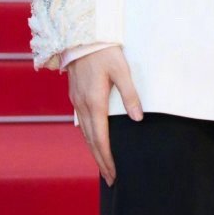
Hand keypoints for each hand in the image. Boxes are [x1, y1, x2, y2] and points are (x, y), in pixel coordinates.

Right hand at [68, 45, 141, 185]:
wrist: (80, 36)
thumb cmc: (104, 51)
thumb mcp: (122, 70)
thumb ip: (130, 94)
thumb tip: (138, 118)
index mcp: (94, 103)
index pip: (101, 139)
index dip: (107, 158)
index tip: (114, 174)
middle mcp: (83, 106)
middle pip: (91, 141)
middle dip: (101, 161)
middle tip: (111, 179)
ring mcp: (77, 101)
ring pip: (85, 133)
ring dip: (94, 150)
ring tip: (104, 165)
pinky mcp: (76, 95)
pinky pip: (82, 123)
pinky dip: (89, 137)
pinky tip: (95, 140)